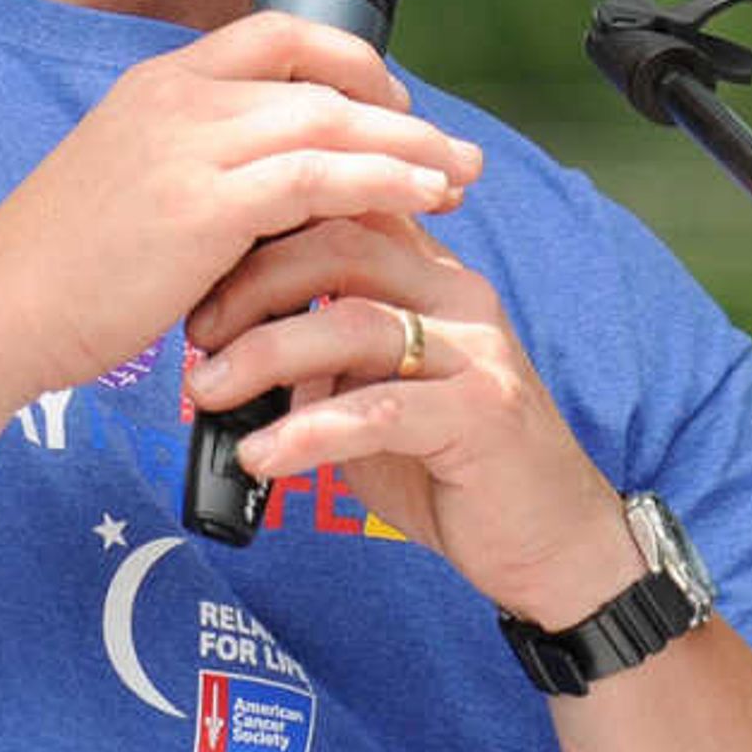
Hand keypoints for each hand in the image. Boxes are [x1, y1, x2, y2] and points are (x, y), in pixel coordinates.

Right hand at [0, 13, 483, 396]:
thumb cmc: (60, 271)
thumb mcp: (131, 186)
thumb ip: (202, 170)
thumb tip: (277, 196)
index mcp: (160, 83)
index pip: (277, 34)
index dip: (348, 64)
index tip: (392, 107)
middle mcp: (178, 97)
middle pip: (320, 79)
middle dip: (401, 115)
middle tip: (457, 153)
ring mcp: (189, 146)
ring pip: (330, 123)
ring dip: (409, 151)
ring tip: (462, 180)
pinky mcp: (202, 206)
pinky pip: (318, 178)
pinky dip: (382, 184)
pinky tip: (423, 202)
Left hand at [182, 217, 643, 627]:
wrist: (554, 542)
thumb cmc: (454, 468)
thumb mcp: (379, 396)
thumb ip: (324, 363)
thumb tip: (228, 356)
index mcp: (432, 276)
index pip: (346, 208)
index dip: (266, 226)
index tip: (200, 268)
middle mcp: (459, 296)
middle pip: (342, 245)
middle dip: (253, 282)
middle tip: (196, 332)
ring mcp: (477, 352)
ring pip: (354, 321)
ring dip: (264, 353)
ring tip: (205, 392)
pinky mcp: (483, 415)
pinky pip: (378, 411)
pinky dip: (305, 432)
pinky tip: (260, 458)